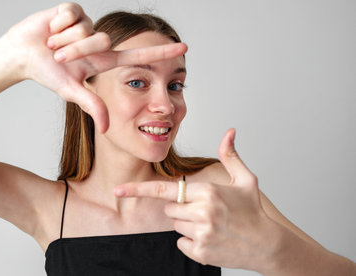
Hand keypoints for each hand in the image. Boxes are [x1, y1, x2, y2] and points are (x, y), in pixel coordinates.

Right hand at [0, 3, 186, 131]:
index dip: (161, 52)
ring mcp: (87, 24)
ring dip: (62, 40)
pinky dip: (56, 24)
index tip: (184, 48)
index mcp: (103, 60)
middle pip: (100, 40)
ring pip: (85, 28)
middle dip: (74, 51)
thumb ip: (93, 106)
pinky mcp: (73, 10)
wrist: (21, 54)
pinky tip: (51, 28)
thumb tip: (109, 129)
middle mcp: (98, 41)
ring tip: (52, 44)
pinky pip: (71, 13)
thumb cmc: (47, 73)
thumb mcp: (71, 91)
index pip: (139, 55)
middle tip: (57, 57)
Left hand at [114, 129, 275, 270]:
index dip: (138, 190)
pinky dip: (191, 241)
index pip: (165, 190)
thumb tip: (229, 132)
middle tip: (205, 210)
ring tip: (211, 223)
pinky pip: (181, 243)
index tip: (118, 191)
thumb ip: (230, 155)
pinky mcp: (201, 252)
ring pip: (175, 225)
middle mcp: (201, 213)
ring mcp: (201, 234)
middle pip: (170, 208)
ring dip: (187, 223)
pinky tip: (211, 237)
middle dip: (181, 207)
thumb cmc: (253, 211)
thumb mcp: (245, 180)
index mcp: (207, 192)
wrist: (267, 245)